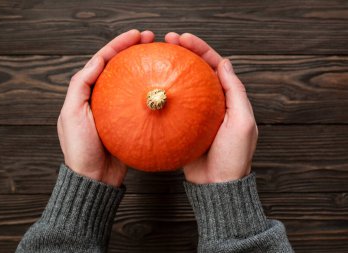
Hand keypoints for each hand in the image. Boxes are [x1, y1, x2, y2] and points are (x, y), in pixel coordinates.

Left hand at [58, 29, 154, 186]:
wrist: (94, 178)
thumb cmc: (80, 149)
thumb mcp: (72, 114)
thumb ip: (81, 86)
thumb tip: (97, 61)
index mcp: (86, 93)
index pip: (102, 61)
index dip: (118, 45)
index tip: (136, 36)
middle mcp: (101, 97)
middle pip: (118, 67)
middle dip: (132, 50)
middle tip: (151, 39)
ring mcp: (116, 109)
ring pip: (130, 82)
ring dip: (142, 67)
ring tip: (157, 54)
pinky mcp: (128, 122)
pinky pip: (139, 101)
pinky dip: (148, 90)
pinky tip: (160, 85)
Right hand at [165, 32, 257, 183]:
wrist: (217, 185)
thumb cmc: (233, 156)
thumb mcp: (242, 121)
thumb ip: (235, 92)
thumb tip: (224, 63)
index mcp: (229, 98)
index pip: (216, 65)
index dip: (201, 49)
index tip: (184, 39)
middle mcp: (213, 102)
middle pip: (197, 71)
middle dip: (184, 53)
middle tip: (167, 40)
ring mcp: (197, 113)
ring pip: (184, 86)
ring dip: (172, 71)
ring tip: (158, 57)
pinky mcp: (184, 125)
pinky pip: (174, 106)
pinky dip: (166, 95)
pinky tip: (154, 87)